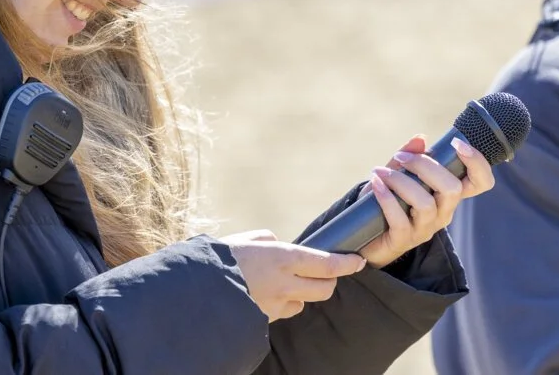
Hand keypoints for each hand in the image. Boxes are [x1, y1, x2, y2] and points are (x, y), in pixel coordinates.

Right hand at [221, 230, 365, 321]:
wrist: (200, 289)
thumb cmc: (221, 257)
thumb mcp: (245, 239)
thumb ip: (266, 240)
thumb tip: (276, 243)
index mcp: (283, 257)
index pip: (327, 264)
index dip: (346, 263)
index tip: (358, 261)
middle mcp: (285, 282)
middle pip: (324, 288)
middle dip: (329, 281)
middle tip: (325, 274)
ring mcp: (277, 303)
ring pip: (304, 302)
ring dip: (302, 294)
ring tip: (285, 284)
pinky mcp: (267, 318)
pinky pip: (283, 311)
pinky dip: (282, 304)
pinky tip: (266, 295)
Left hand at [358, 134, 495, 268]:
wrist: (367, 236)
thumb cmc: (386, 201)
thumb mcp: (397, 176)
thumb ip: (409, 158)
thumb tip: (421, 138)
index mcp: (447, 196)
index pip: (480, 183)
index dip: (477, 163)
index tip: (457, 143)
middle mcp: (443, 213)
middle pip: (452, 189)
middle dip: (425, 165)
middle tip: (401, 158)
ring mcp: (425, 228)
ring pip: (425, 203)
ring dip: (400, 181)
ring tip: (380, 172)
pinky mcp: (404, 240)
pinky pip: (400, 220)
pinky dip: (386, 198)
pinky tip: (376, 184)